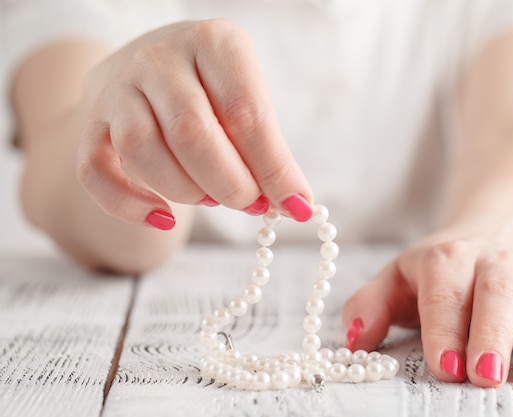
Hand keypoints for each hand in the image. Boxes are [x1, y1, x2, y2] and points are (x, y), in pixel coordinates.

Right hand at [77, 19, 312, 230]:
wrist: (146, 69)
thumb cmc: (211, 91)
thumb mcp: (247, 100)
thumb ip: (268, 148)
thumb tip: (296, 203)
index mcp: (213, 43)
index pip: (245, 111)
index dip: (272, 166)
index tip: (296, 205)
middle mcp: (159, 58)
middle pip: (192, 132)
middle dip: (230, 183)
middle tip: (251, 204)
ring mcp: (118, 88)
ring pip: (142, 150)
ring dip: (185, 191)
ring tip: (212, 198)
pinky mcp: (91, 122)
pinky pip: (96, 172)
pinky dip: (129, 205)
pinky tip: (165, 219)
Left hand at [342, 228, 512, 386]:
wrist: (496, 233)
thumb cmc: (440, 270)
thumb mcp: (397, 278)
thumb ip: (368, 306)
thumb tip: (354, 343)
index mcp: (445, 259)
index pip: (444, 295)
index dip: (444, 331)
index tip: (445, 368)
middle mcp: (492, 262)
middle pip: (495, 294)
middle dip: (491, 336)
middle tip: (485, 377)